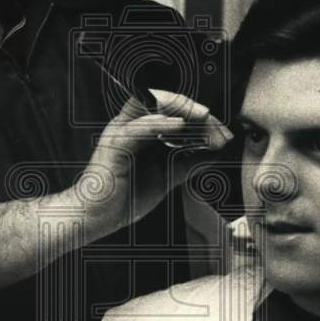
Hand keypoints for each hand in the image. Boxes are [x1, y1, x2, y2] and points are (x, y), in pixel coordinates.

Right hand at [76, 89, 232, 237]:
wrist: (96, 218)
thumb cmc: (124, 198)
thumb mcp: (167, 177)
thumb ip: (188, 162)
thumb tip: (215, 152)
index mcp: (142, 130)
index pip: (174, 110)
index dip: (200, 116)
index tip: (222, 132)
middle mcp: (130, 125)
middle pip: (166, 102)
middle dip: (197, 112)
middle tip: (220, 128)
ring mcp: (121, 131)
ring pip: (153, 106)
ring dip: (184, 110)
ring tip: (206, 119)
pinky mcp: (115, 144)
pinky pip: (140, 128)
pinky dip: (161, 124)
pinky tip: (181, 126)